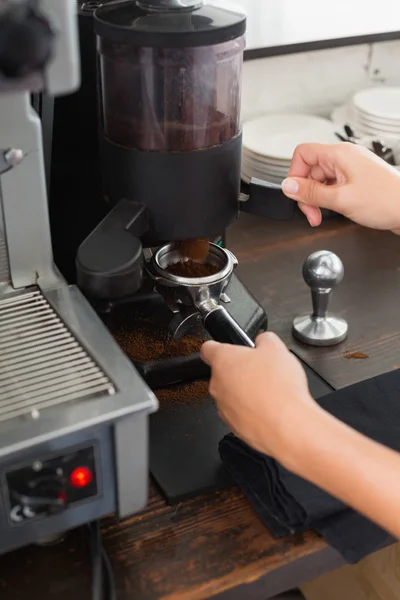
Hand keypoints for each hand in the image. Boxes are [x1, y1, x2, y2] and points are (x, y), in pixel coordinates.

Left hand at [200, 332, 320, 465]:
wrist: (286, 425)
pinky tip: (270, 407)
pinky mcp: (233, 425)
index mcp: (223, 361)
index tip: (225, 347)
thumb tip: (263, 340)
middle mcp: (217, 384)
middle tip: (261, 370)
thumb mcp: (277, 348)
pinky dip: (252, 410)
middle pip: (224, 372)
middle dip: (241, 371)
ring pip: (232, 394)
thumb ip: (265, 339)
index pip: (208, 349)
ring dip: (246, 391)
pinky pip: (240, 413)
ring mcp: (223, 407)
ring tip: (269, 391)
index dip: (217, 346)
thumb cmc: (278, 388)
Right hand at [281, 142, 399, 232]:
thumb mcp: (341, 199)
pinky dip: (328, 199)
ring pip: (320, 180)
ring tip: (322, 215)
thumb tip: (288, 186)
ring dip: (317, 199)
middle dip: (306, 193)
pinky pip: (332, 186)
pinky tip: (333, 210)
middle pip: (310, 170)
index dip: (295, 174)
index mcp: (340, 155)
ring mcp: (351, 169)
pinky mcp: (356, 180)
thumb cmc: (386, 201)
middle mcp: (345, 158)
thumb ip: (311, 193)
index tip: (296, 194)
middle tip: (312, 213)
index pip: (303, 154)